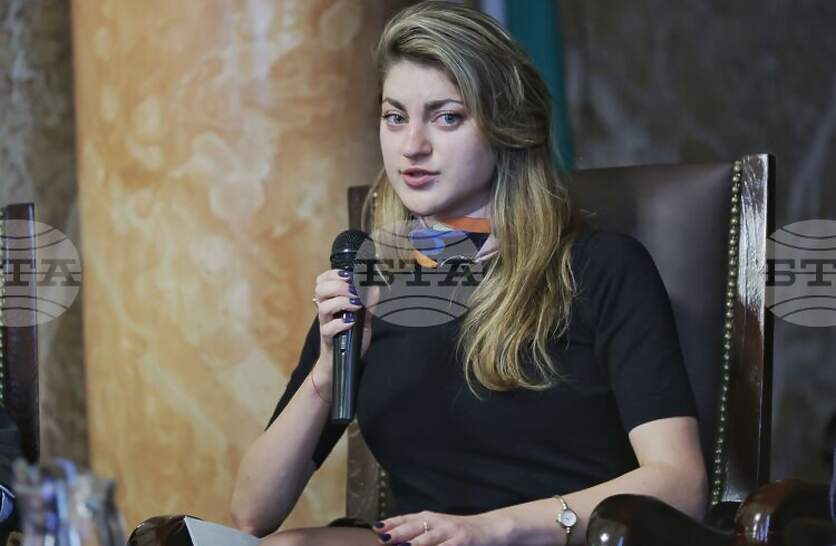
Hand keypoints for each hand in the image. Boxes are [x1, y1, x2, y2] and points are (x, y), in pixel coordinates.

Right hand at [312, 269, 379, 369]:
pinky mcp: (328, 338)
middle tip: (354, 290)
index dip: (333, 274)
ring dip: (341, 302)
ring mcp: (325, 324)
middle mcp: (325, 310)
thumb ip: (369, 303)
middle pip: (320, 289)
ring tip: (356, 305)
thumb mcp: (364, 318)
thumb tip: (375, 287)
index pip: (323, 280)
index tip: (348, 275)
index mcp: (331, 300)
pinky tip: (352, 322)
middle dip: (338, 285)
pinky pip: (328, 328)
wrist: (343, 361)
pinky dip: (341, 323)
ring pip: (323, 307)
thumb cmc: (351, 337)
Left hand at [373, 510, 509, 545]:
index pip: (406, 519)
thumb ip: (418, 531)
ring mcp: (450, 532)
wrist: (489, 528)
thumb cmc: (458, 532)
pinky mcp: (462, 542)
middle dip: (397, 533)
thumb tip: (393, 539)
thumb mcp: (437, 528)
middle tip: (382, 539)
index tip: (375, 528)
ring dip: (414, 545)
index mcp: (429, 518)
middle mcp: (438, 522)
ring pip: (428, 539)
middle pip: (414, 527)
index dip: (391, 523)